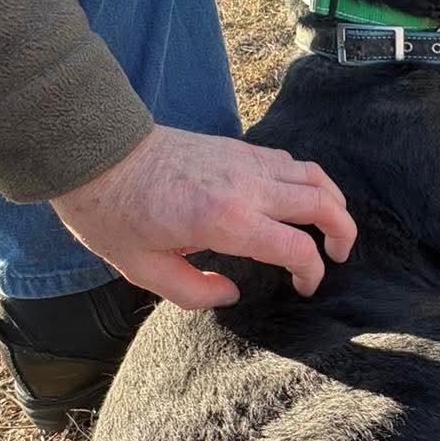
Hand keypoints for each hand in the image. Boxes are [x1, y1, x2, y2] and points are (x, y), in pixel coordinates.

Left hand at [51, 124, 356, 308]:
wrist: (97, 152)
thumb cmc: (113, 214)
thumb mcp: (143, 270)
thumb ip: (195, 291)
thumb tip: (231, 293)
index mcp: (225, 221)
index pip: (296, 247)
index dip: (312, 273)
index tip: (305, 287)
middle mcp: (245, 187)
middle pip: (322, 203)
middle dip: (343, 233)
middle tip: (340, 256)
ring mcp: (244, 161)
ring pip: (313, 175)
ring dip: (333, 201)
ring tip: (331, 225)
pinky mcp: (237, 147)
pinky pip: (289, 161)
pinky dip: (307, 180)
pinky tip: (298, 199)